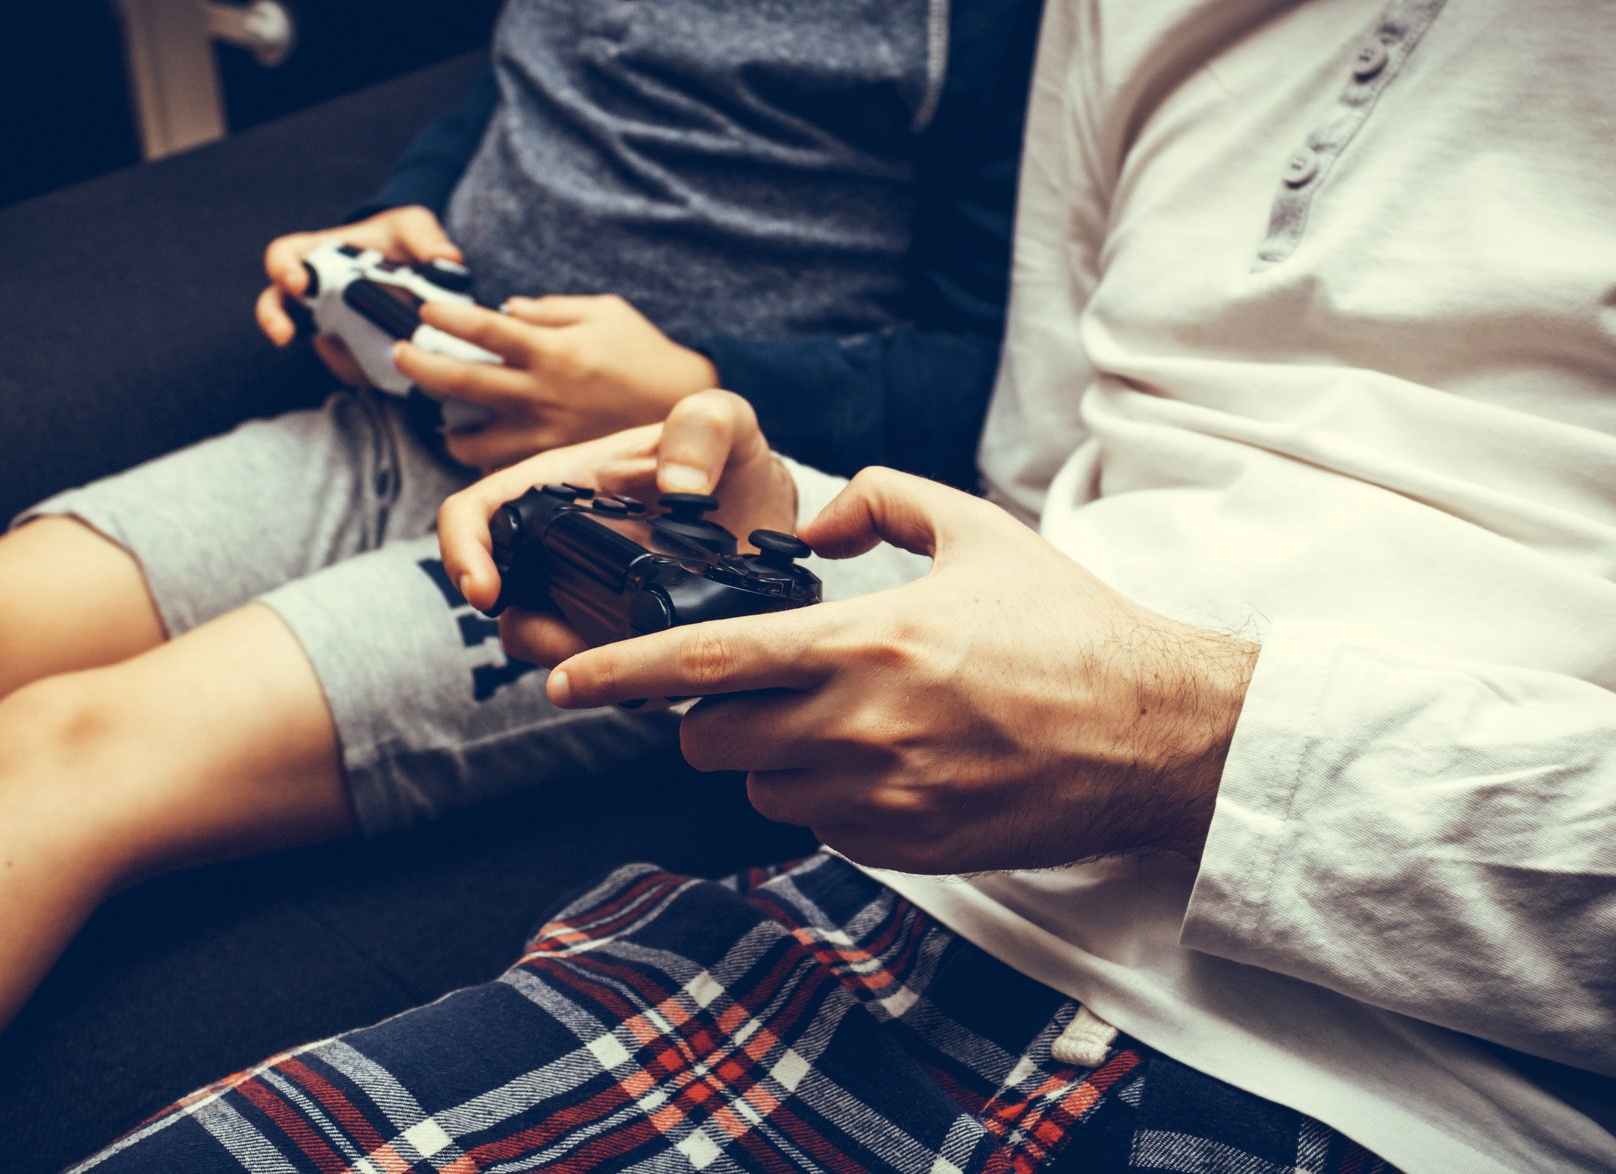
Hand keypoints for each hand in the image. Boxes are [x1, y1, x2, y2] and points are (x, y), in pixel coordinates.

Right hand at [254, 205, 461, 386]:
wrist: (415, 269)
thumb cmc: (400, 240)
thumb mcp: (413, 228)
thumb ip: (425, 238)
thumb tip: (447, 259)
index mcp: (318, 252)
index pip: (284, 256)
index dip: (283, 268)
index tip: (297, 281)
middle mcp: (314, 289)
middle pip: (276, 304)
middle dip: (274, 319)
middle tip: (284, 334)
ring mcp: (327, 322)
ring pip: (311, 342)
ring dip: (327, 355)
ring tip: (351, 367)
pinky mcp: (349, 349)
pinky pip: (347, 364)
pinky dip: (362, 369)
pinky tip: (386, 372)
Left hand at [394, 294, 718, 468]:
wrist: (690, 410)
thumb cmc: (645, 355)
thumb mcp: (605, 313)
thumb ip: (551, 311)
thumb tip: (508, 308)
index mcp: (552, 350)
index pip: (483, 327)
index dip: (447, 316)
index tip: (426, 310)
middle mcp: (542, 393)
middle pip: (461, 379)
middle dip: (421, 365)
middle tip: (401, 355)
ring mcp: (545, 434)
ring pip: (471, 440)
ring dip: (449, 427)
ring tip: (442, 419)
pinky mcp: (555, 465)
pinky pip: (503, 469)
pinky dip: (485, 458)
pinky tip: (480, 448)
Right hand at [438, 389, 796, 666]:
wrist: (767, 512)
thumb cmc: (730, 459)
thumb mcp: (726, 422)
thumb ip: (705, 427)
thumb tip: (679, 489)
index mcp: (564, 485)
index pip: (479, 511)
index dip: (464, 549)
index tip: (486, 592)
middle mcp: (561, 544)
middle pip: (505, 599)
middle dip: (530, 632)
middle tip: (580, 649)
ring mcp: (584, 594)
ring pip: (547, 644)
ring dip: (578, 664)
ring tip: (638, 668)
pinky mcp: (618, 635)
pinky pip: (599, 672)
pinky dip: (622, 683)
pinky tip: (665, 679)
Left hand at [546, 468, 1260, 873]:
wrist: (1155, 735)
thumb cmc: (1068, 629)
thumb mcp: (978, 530)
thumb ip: (880, 503)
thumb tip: (813, 526)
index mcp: (864, 643)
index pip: (705, 662)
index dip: (619, 673)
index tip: (562, 681)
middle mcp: (860, 728)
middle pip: (712, 739)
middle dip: (707, 715)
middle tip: (749, 688)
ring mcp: (883, 800)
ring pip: (762, 789)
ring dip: (770, 758)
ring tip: (837, 723)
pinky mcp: (909, 849)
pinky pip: (821, 828)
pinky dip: (826, 797)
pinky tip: (886, 763)